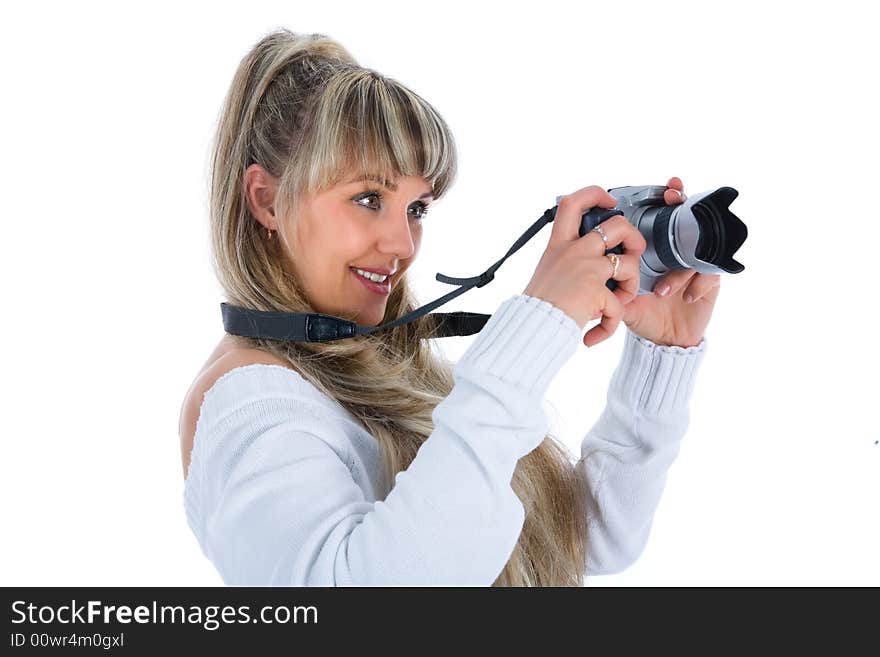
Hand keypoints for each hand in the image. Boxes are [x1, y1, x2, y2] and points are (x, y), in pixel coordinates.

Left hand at [620, 177, 719, 347]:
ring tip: (666, 283)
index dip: (668, 200)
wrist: (662, 342)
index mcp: (655, 252)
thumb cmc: (641, 314)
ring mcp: (693, 267)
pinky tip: (685, 297)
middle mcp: (675, 255)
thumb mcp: (619, 295)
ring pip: (695, 252)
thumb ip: (607, 278)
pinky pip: (708, 276)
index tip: (666, 189)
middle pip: (688, 222)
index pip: (664, 218)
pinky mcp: (708, 285)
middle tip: (675, 197)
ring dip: (680, 268)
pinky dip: (696, 285)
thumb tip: (587, 262)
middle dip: (683, 207)